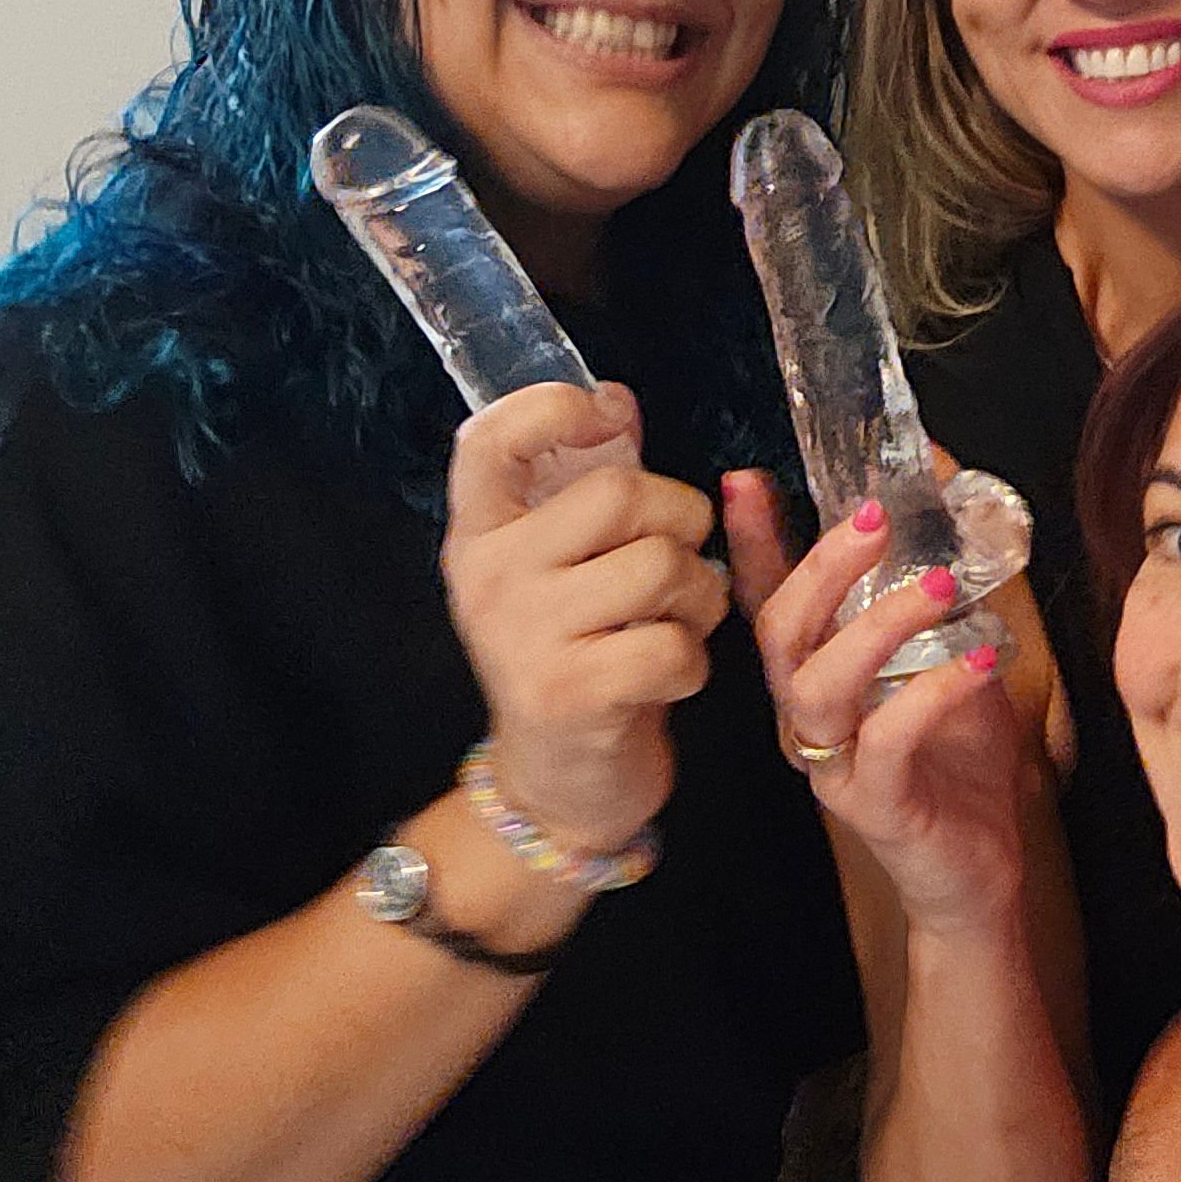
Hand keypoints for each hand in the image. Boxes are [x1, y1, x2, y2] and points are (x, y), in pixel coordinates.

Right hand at [442, 384, 722, 857]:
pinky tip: (667, 677)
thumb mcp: (563, 568)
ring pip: (662, 566)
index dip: (554, 407)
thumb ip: (586, 486)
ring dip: (699, 596)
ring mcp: (523, 636)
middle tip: (678, 563)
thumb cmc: (576, 656)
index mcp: (480, 534)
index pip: (491, 437)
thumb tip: (615, 398)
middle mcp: (490, 577)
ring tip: (677, 622)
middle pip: (621, 494)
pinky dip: (694, 661)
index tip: (606, 417)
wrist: (557, 783)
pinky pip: (674, 644)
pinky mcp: (570, 693)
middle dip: (681, 522)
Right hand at [724, 470, 1027, 927]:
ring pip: (820, 686)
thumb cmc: (958, 758)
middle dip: (821, 567)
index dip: (754, 542)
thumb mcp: (951, 657)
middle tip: (873, 516)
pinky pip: (886, 744)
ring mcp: (833, 765)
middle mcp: (807, 717)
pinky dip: (931, 694)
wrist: (976, 869)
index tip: (745, 480)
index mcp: (817, 674)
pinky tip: (979, 658)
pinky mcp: (874, 807)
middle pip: (782, 633)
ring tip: (939, 585)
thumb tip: (953, 503)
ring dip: (876, 625)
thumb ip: (939, 595)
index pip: (769, 600)